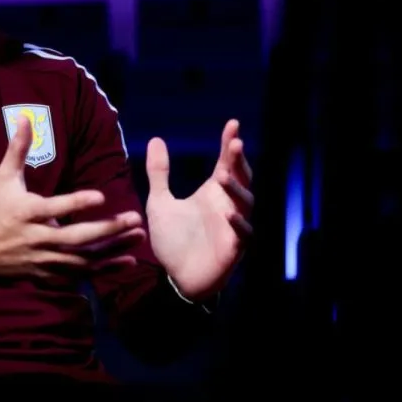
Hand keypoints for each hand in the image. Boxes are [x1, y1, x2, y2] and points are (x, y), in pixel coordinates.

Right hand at [0, 115, 145, 278]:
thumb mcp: (3, 178)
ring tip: (138, 237)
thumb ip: (18, 149)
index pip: (54, 208)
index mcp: (25, 212)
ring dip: (112, 250)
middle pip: (75, 237)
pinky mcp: (48, 274)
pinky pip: (79, 274)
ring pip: (82, 258)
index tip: (101, 196)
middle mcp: (36, 238)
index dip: (77, 203)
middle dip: (107, 229)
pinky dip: (104, 270)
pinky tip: (127, 262)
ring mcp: (43, 259)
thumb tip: (25, 117)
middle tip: (134, 217)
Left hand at [145, 119, 253, 300]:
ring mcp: (233, 227)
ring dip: (236, 189)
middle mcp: (227, 205)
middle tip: (234, 144)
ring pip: (245, 204)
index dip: (230, 144)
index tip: (232, 123)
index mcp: (213, 193)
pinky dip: (239, 224)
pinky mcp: (233, 249)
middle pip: (241, 178)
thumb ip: (159, 173)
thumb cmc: (173, 240)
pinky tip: (230, 214)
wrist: (175, 277)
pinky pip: (243, 235)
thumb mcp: (159, 202)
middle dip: (239, 162)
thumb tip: (155, 139)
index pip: (227, 163)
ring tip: (223, 175)